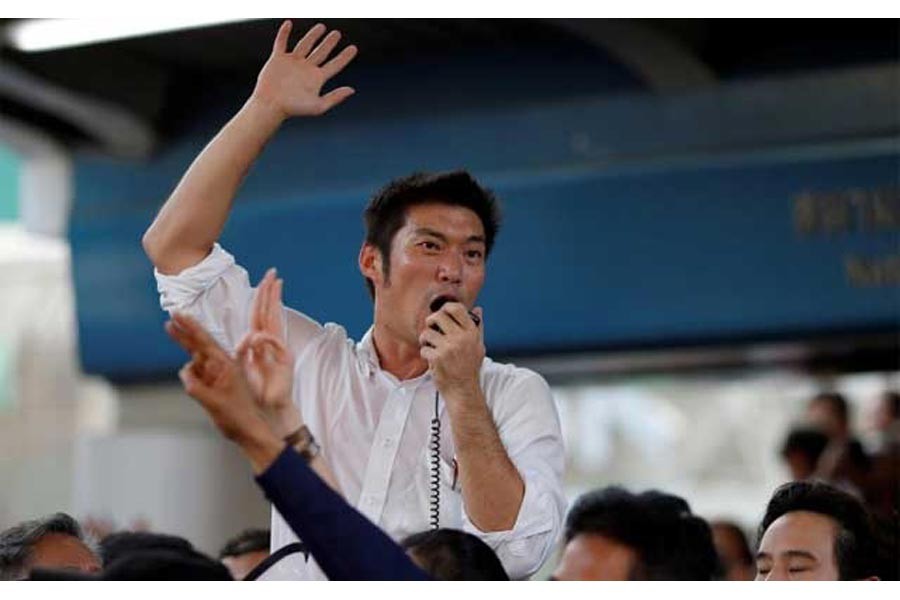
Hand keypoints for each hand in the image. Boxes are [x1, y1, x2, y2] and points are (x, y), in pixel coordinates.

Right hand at [165, 313, 267, 443]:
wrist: (249, 431)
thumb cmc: (239, 417)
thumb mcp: (214, 402)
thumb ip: (195, 387)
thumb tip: (184, 371)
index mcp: (226, 365)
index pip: (205, 341)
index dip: (191, 327)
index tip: (180, 315)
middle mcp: (222, 367)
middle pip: (198, 345)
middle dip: (184, 334)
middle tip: (170, 321)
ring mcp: (217, 376)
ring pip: (196, 363)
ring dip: (189, 369)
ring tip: (199, 389)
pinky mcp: (213, 386)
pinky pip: (196, 377)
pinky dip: (192, 380)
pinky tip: (196, 390)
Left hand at [237, 269, 301, 435]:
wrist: (271, 408)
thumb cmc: (258, 391)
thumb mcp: (243, 368)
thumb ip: (243, 353)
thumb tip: (243, 340)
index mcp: (261, 343)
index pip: (260, 316)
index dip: (261, 299)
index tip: (264, 281)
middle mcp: (272, 343)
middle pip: (270, 312)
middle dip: (270, 292)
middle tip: (273, 274)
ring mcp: (280, 349)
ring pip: (275, 320)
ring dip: (274, 302)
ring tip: (276, 284)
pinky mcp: (285, 359)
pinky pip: (274, 342)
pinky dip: (265, 338)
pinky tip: (258, 334)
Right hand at [251, 21, 356, 118]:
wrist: (271, 106)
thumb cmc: (293, 109)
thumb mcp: (318, 106)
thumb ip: (335, 97)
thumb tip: (352, 90)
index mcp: (317, 79)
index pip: (335, 65)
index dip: (344, 57)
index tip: (354, 48)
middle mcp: (306, 69)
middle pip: (321, 52)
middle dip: (329, 43)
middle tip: (337, 34)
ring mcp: (292, 63)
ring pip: (305, 45)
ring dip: (313, 35)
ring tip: (321, 27)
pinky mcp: (278, 59)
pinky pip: (281, 42)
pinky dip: (284, 33)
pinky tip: (288, 23)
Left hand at [418, 303, 484, 395]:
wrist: (463, 390)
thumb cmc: (470, 368)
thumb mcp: (479, 346)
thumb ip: (478, 327)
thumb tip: (478, 309)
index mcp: (471, 332)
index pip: (457, 309)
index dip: (445, 308)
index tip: (441, 314)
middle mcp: (461, 338)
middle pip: (438, 316)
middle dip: (431, 321)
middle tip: (431, 329)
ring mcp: (448, 348)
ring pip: (427, 332)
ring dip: (425, 339)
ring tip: (430, 346)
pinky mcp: (437, 358)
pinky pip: (424, 348)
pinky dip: (425, 354)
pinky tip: (432, 359)